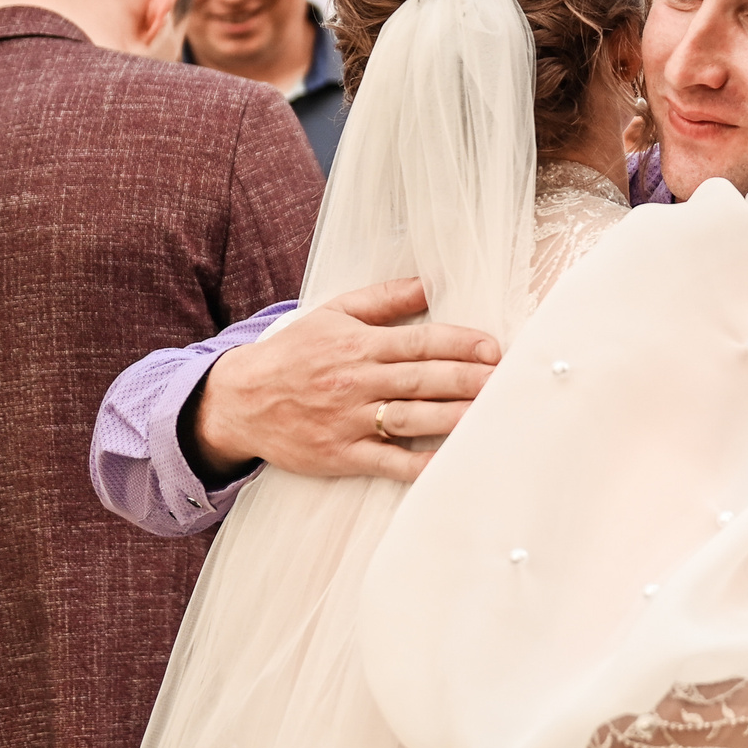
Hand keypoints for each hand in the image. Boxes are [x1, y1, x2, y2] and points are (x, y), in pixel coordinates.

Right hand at [193, 280, 499, 481]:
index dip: (461, 344)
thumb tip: (430, 284)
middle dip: (470, 380)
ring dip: (455, 418)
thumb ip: (383, 299)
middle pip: (424, 380)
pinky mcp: (342, 455)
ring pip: (412, 419)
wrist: (240, 400)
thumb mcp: (333, 314)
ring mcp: (350, 420)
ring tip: (491, 417)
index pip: (421, 342)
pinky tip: (450, 463)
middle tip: (507, 382)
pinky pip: (388, 462)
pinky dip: (419, 464)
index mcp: (359, 344)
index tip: (494, 348)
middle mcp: (357, 381)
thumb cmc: (294, 354)